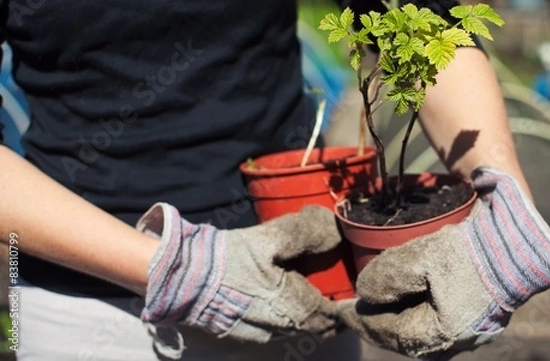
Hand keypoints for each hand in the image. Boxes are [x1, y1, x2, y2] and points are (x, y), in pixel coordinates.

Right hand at [138, 204, 341, 342]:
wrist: (182, 277)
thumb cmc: (229, 259)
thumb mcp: (271, 238)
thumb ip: (307, 233)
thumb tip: (335, 230)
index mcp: (294, 310)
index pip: (334, 318)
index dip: (346, 305)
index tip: (351, 289)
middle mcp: (281, 330)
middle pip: (315, 325)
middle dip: (326, 308)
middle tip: (329, 285)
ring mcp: (259, 335)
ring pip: (294, 326)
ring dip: (303, 310)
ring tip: (301, 284)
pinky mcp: (240, 333)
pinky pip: (273, 326)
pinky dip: (282, 312)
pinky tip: (273, 292)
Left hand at [339, 167, 549, 359]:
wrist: (521, 237)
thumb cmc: (472, 248)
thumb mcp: (422, 257)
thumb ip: (387, 278)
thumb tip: (364, 295)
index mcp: (443, 332)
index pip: (390, 333)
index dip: (362, 320)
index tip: (342, 310)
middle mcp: (459, 339)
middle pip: (405, 336)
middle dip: (377, 323)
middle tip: (354, 309)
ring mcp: (472, 330)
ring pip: (421, 331)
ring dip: (395, 318)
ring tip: (375, 304)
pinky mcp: (480, 315)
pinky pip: (437, 321)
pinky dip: (415, 313)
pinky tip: (406, 299)